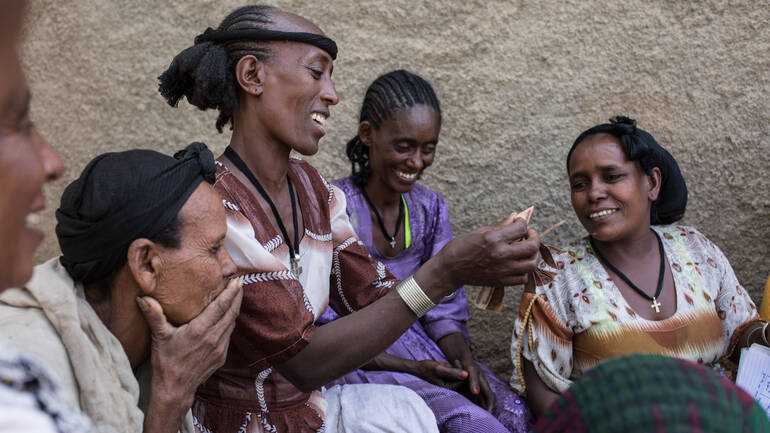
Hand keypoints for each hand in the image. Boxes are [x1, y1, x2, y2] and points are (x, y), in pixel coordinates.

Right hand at [137, 277, 242, 431]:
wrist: (174, 389)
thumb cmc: (165, 362)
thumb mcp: (159, 337)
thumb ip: (154, 315)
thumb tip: (142, 297)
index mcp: (199, 330)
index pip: (220, 306)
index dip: (230, 292)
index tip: (236, 280)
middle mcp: (213, 338)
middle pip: (231, 312)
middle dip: (237, 297)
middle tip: (239, 282)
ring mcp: (220, 348)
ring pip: (232, 323)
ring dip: (235, 309)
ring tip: (235, 296)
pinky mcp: (222, 356)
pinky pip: (229, 335)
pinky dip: (230, 322)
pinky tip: (227, 317)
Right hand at [413, 359, 466, 390]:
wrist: (418, 367)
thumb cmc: (427, 368)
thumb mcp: (439, 369)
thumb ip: (453, 372)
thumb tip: (467, 375)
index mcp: (448, 387)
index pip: (462, 381)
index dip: (461, 371)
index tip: (456, 362)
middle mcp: (448, 386)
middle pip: (460, 377)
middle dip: (456, 368)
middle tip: (451, 362)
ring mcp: (447, 381)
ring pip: (456, 373)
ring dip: (452, 367)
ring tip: (444, 363)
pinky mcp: (445, 377)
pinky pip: (452, 371)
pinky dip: (449, 366)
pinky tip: (442, 364)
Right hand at [433, 217, 540, 292]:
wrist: (450, 269)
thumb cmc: (462, 247)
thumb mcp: (480, 232)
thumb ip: (501, 226)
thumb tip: (515, 217)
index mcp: (494, 238)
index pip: (521, 227)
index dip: (523, 223)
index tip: (520, 224)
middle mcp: (501, 254)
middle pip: (532, 246)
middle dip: (534, 238)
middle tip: (529, 235)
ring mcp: (502, 269)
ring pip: (531, 264)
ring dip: (533, 255)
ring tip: (527, 251)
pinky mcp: (501, 281)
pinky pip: (523, 278)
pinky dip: (524, 270)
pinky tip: (518, 264)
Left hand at [453, 359, 494, 411]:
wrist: (461, 362)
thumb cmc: (467, 366)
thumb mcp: (472, 371)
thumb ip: (474, 381)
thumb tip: (476, 392)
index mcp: (485, 384)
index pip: (490, 397)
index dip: (490, 405)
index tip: (489, 412)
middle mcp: (481, 389)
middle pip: (486, 402)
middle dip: (485, 409)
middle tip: (483, 417)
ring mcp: (476, 391)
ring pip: (479, 403)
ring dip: (478, 409)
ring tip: (475, 416)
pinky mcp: (469, 393)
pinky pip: (471, 401)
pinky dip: (471, 406)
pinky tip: (467, 411)